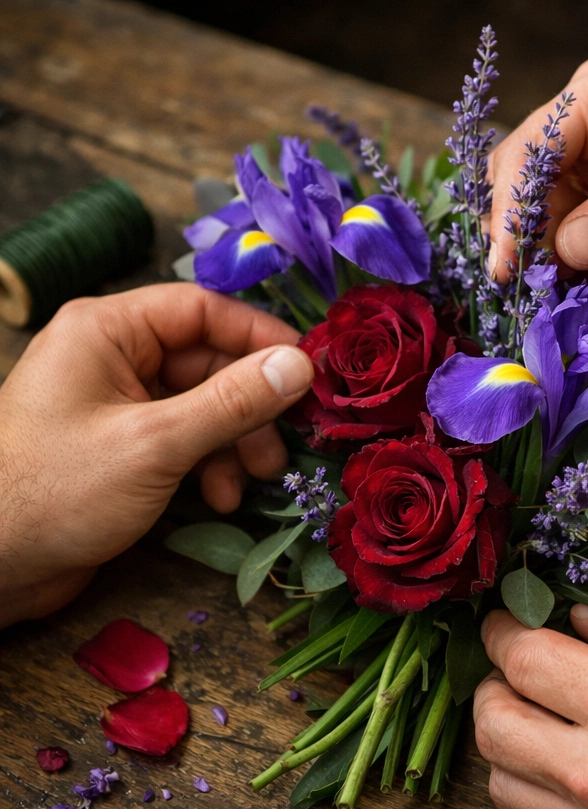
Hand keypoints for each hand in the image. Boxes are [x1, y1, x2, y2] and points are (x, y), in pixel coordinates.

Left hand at [0, 283, 312, 625]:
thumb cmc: (57, 490)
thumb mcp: (157, 443)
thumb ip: (233, 402)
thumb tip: (299, 365)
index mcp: (108, 332)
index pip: (202, 311)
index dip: (260, 337)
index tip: (310, 369)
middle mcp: (115, 359)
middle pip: (210, 362)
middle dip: (252, 406)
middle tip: (286, 442)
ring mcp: (122, 405)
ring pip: (205, 405)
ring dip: (237, 442)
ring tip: (256, 479)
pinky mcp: (127, 447)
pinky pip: (188, 438)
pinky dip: (212, 464)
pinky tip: (221, 497)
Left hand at [474, 594, 587, 808]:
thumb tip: (585, 615)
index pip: (522, 660)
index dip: (502, 631)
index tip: (505, 622)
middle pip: (493, 724)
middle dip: (493, 684)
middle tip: (517, 669)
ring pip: (503, 786)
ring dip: (509, 743)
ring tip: (540, 721)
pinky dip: (534, 797)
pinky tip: (564, 774)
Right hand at [489, 47, 587, 276]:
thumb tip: (569, 251)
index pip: (529, 153)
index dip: (510, 214)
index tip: (506, 272)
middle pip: (528, 182)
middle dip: (521, 237)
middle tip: (527, 296)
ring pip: (554, 211)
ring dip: (551, 254)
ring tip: (553, 302)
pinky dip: (583, 258)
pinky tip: (585, 289)